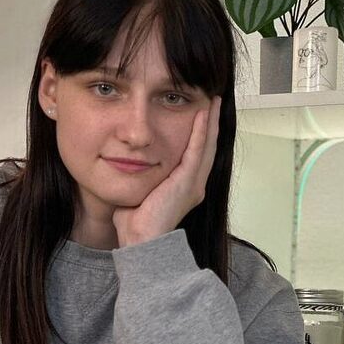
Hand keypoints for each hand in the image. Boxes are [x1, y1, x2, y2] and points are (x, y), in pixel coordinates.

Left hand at [113, 96, 221, 246]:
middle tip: (215, 100)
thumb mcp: (140, 193)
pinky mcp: (188, 182)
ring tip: (214, 101)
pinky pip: (196, 151)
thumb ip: (140, 179)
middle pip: (207, 146)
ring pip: (206, 145)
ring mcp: (194, 183)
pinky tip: (203, 114)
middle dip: (211, 122)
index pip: (196, 154)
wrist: (141, 242)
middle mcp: (195, 185)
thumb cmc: (136, 225)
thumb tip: (128, 167)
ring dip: (210, 121)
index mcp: (186, 188)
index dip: (201, 133)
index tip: (201, 113)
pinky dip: (201, 131)